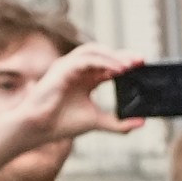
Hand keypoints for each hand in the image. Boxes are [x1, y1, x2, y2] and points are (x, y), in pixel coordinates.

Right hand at [0, 43, 140, 180]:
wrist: (39, 128)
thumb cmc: (62, 123)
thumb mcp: (97, 121)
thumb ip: (119, 123)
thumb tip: (142, 122)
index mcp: (86, 79)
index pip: (108, 64)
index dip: (125, 63)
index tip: (143, 67)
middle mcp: (77, 70)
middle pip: (102, 54)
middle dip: (122, 55)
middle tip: (141, 61)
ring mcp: (68, 68)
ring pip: (93, 52)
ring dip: (113, 56)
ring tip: (130, 65)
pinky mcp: (61, 70)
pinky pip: (84, 60)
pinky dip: (102, 63)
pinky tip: (117, 71)